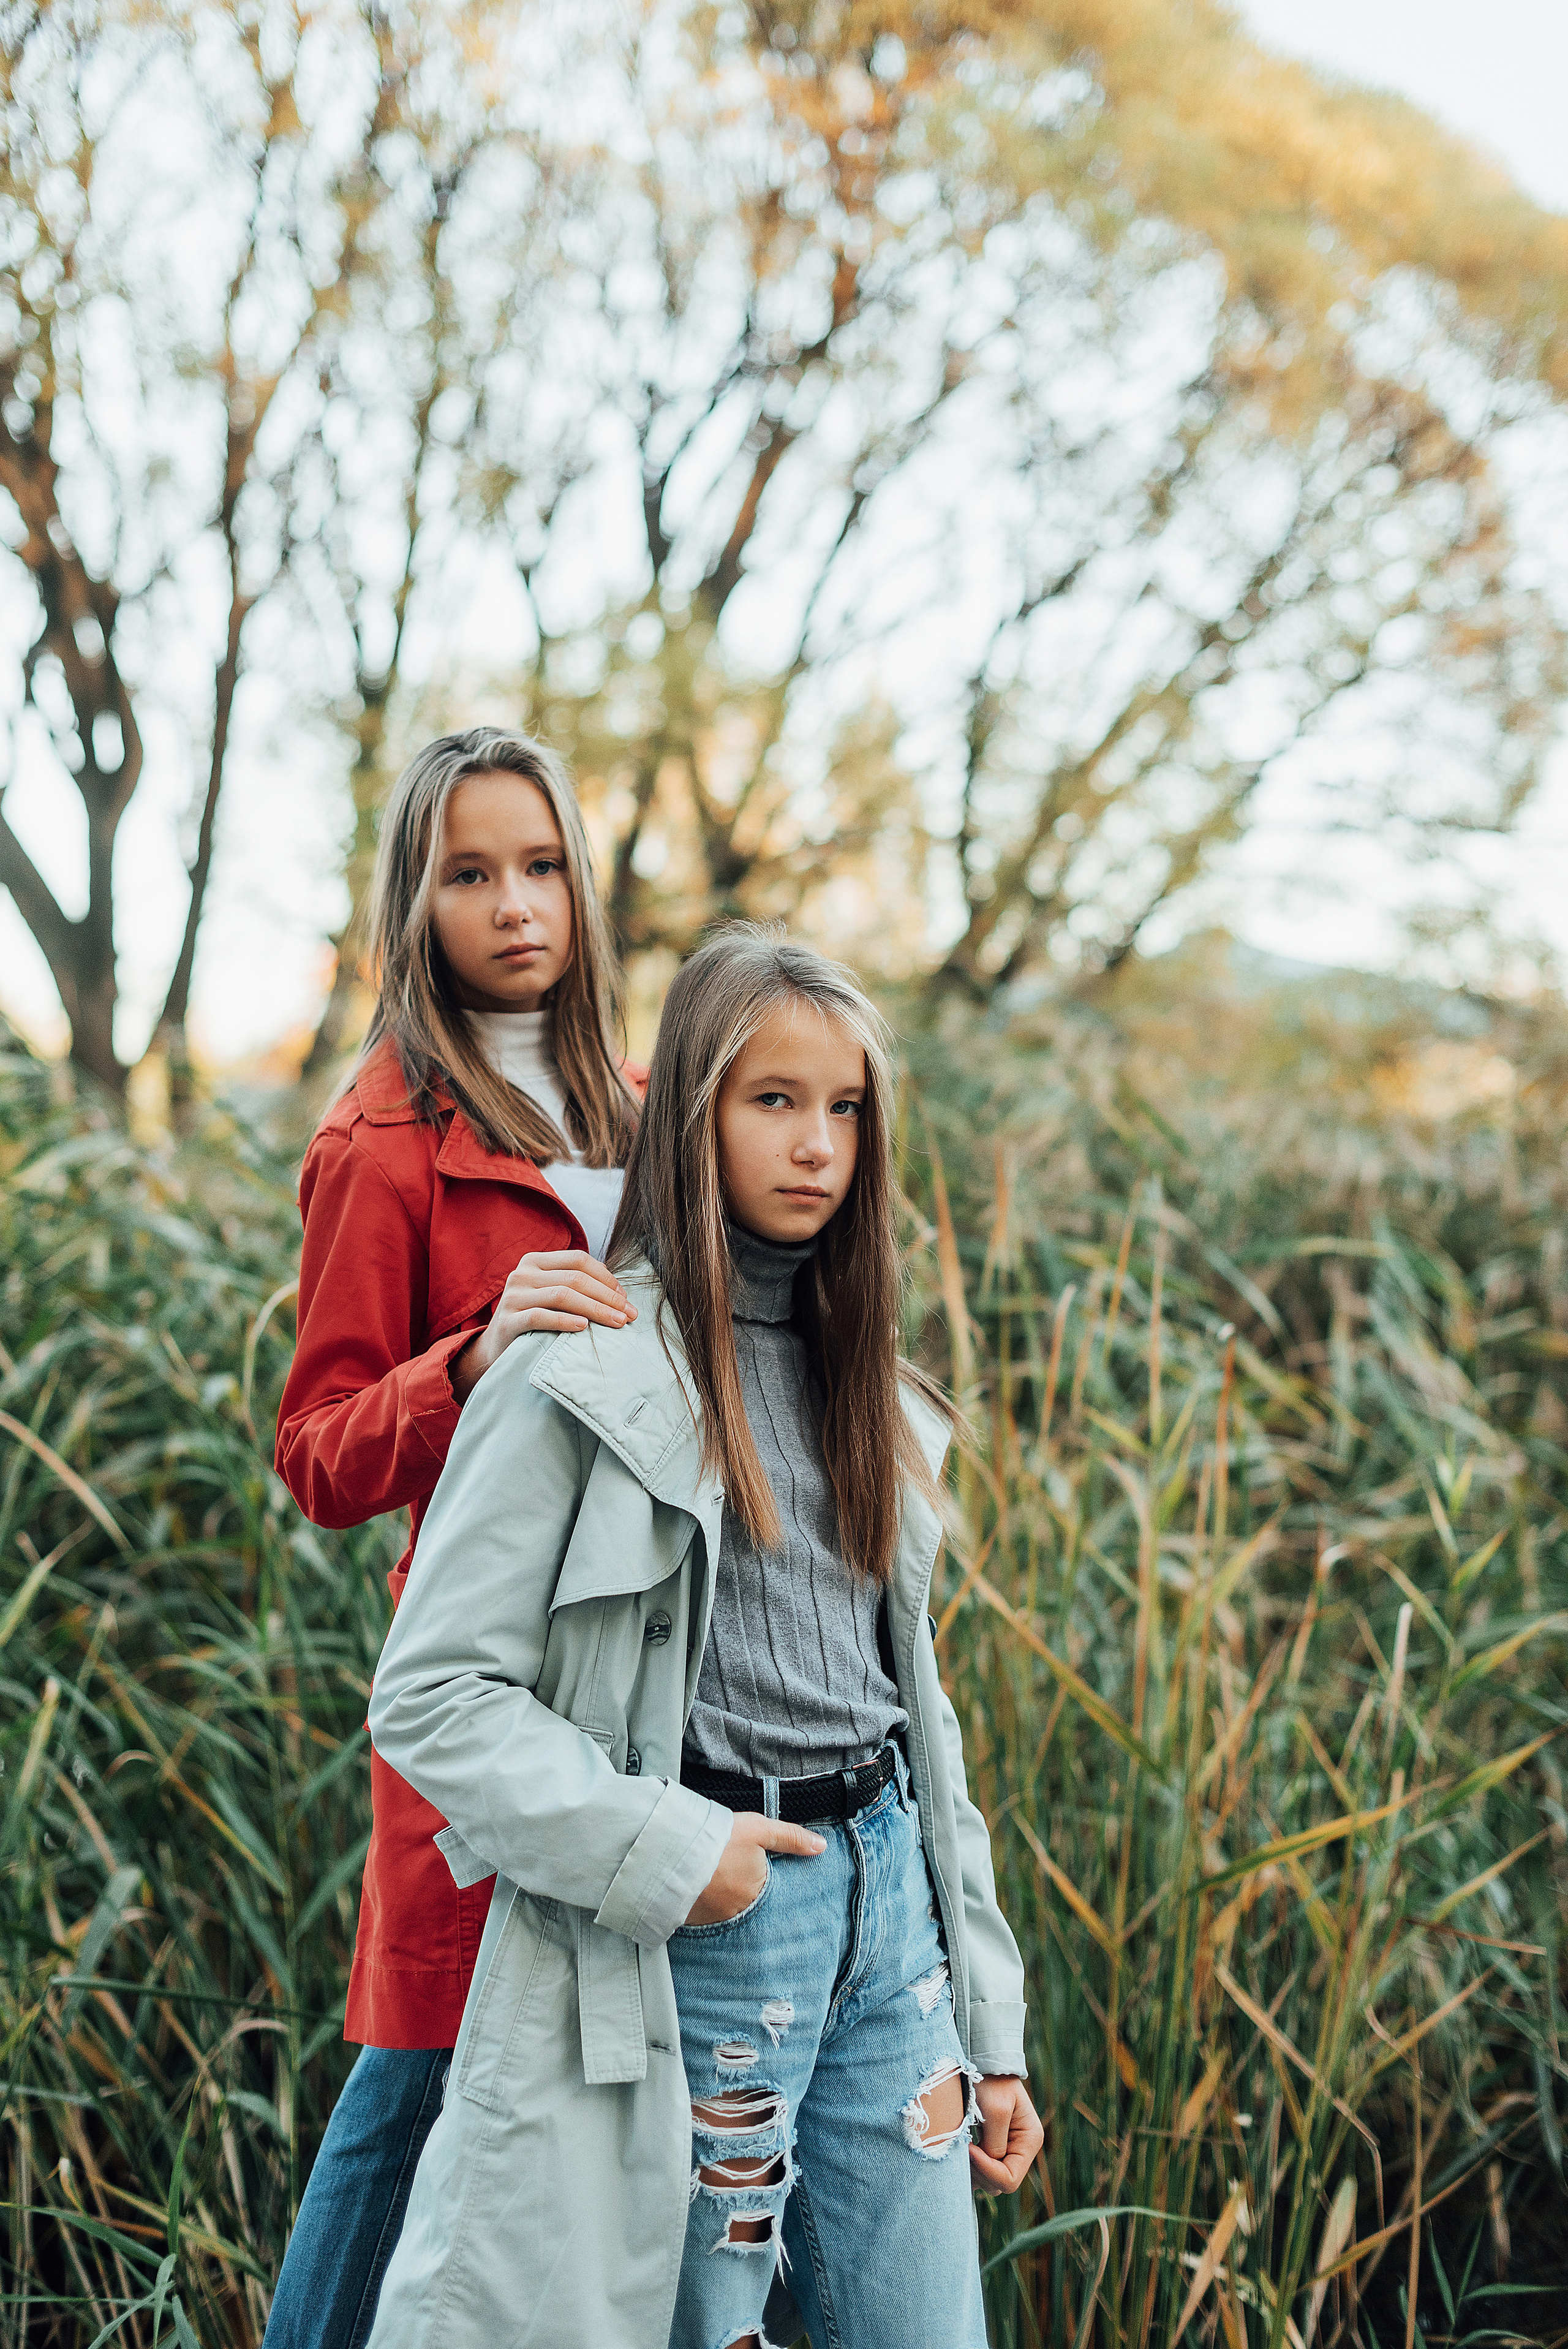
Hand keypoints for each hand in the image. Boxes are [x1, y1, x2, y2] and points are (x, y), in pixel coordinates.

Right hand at [451, 1251, 635, 1401]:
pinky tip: (584, 1327)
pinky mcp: (507, 1320)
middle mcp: (522, 1274)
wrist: (496, 1349)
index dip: (606, 1277)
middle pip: (574, 1278)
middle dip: (607, 1296)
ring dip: (595, 1309)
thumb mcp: (552, 1297)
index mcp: (535, 1261)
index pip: (578, 1260)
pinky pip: (540, 1317)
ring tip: (617, 1322)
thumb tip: (620, 1293)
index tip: (626, 1298)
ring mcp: (512, 1296)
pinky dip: (565, 1321)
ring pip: (562, 1295)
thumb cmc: (534, 1321)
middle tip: (629, 1314)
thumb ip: (576, 1287)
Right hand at [684, 1812, 825, 1926]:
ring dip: (719, 1894)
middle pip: (745, 1898)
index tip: (746, 1861)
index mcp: (757, 1891)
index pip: (767, 1886)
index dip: (758, 1872)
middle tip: (725, 1866)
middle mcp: (738, 1911)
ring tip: (709, 1873)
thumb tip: (822, 1847)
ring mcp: (712, 1918)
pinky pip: (701, 1912)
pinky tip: (694, 1885)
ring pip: (723, 1906)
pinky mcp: (690, 1919)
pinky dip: (701, 1901)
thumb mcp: (759, 1829)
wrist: (670, 1850)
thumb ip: (791, 1837)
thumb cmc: (719, 1838)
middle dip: (738, 1885)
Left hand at [969, 2075, 1043, 2194]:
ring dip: (973, 2170)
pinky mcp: (993, 2146)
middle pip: (999, 2184)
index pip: (1010, 2179)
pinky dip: (970, 2165)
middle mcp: (1022, 2150)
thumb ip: (995, 2144)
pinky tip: (960, 2148)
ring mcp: (1008, 2150)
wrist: (983, 2062)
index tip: (969, 2149)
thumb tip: (988, 2167)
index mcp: (1030, 2141)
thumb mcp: (996, 2110)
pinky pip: (982, 2169)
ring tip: (961, 2146)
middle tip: (963, 2148)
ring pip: (989, 2180)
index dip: (988, 2170)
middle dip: (979, 2171)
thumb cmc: (992, 2082)